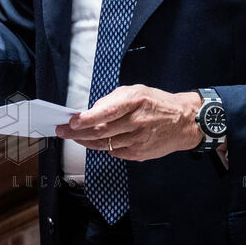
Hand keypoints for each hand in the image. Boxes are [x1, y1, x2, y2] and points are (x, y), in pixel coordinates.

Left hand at [56, 85, 202, 160]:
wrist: (184, 122)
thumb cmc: (157, 103)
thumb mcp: (136, 91)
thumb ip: (113, 100)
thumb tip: (91, 111)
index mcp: (134, 102)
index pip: (106, 112)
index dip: (86, 119)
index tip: (71, 122)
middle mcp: (136, 122)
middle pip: (101, 131)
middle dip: (77, 132)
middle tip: (62, 131)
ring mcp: (138, 140)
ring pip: (104, 144)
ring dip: (85, 141)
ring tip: (73, 137)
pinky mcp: (140, 154)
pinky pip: (115, 152)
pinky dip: (103, 147)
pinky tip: (96, 142)